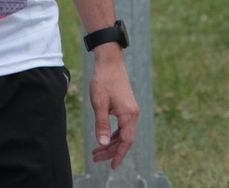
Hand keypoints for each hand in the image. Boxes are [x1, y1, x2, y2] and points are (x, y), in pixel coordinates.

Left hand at [89, 45, 139, 168]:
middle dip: (110, 150)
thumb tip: (102, 143)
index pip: (126, 141)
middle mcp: (133, 114)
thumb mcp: (99, 103)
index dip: (118, 155)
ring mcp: (131, 110)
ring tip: (96, 151)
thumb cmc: (103, 80)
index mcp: (128, 115)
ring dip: (110, 142)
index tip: (112, 166)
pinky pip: (122, 125)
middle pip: (124, 139)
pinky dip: (113, 133)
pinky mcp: (127, 106)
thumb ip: (101, 124)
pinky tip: (104, 136)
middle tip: (95, 158)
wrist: (110, 62)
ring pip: (123, 133)